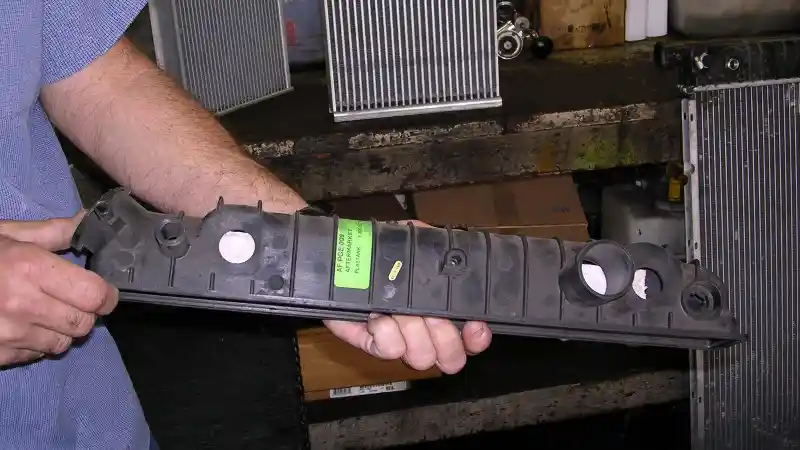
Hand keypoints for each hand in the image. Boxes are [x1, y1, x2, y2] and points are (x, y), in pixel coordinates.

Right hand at [0, 212, 118, 367]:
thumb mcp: (6, 234)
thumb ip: (52, 232)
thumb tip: (87, 221)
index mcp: (30, 268)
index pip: (95, 295)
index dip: (106, 295)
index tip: (103, 291)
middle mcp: (23, 304)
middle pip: (84, 323)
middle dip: (85, 313)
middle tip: (73, 301)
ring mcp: (8, 334)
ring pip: (62, 343)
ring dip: (61, 330)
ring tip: (43, 311)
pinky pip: (35, 355)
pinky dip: (36, 343)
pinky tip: (21, 325)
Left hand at [325, 221, 491, 373]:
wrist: (340, 256)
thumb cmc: (382, 248)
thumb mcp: (414, 241)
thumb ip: (437, 247)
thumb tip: (458, 251)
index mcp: (441, 310)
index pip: (472, 339)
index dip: (477, 339)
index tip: (474, 325)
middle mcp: (424, 332)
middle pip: (451, 358)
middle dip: (445, 339)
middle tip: (432, 317)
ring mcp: (398, 341)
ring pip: (422, 356)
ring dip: (413, 330)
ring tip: (397, 309)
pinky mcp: (371, 344)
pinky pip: (388, 350)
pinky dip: (386, 331)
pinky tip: (378, 315)